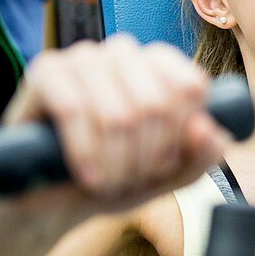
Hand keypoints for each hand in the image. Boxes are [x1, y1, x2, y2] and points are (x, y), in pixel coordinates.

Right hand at [1, 34, 226, 204]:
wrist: (49, 203)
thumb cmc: (110, 178)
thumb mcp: (165, 177)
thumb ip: (199, 157)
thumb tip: (210, 129)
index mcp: (159, 66)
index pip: (190, 86)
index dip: (179, 137)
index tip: (162, 166)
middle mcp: (123, 52)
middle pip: (156, 103)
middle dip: (145, 158)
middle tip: (129, 182)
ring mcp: (83, 57)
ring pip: (117, 112)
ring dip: (115, 163)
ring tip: (106, 184)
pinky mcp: (44, 71)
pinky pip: (74, 110)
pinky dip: (85, 153)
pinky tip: (86, 176)